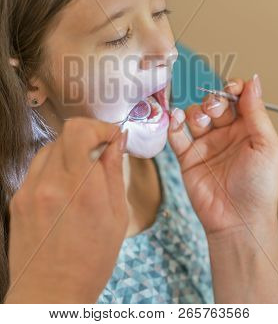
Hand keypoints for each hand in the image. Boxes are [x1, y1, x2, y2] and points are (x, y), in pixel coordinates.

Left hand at [5, 117, 127, 303]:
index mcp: (82, 188)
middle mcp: (51, 183)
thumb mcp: (116, 216)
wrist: (51, 293)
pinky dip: (53, 170)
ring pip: (50, 149)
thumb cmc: (91, 261)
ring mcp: (30, 190)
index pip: (79, 130)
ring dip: (68, 153)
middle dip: (87, 138)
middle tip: (100, 153)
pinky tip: (62, 192)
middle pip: (65, 134)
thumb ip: (114, 171)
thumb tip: (116, 141)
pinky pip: (37, 169)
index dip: (98, 127)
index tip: (110, 136)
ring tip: (80, 175)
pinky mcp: (17, 198)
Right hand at [168, 75, 277, 235]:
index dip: (233, 88)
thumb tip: (253, 81)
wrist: (238, 219)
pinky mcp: (187, 156)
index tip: (231, 88)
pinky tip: (176, 120)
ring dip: (195, 112)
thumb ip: (257, 112)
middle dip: (213, 100)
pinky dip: (173, 123)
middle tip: (216, 110)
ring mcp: (205, 144)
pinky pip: (176, 134)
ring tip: (201, 124)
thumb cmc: (259, 186)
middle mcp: (226, 133)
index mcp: (248, 129)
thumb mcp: (267, 145)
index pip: (237, 98)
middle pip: (214, 103)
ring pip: (194, 115)